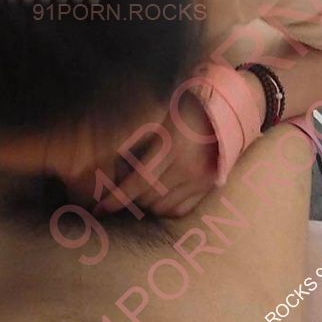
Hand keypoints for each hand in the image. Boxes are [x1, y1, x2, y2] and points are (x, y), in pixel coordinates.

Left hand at [95, 90, 219, 218]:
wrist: (221, 112)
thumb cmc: (184, 111)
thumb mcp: (159, 120)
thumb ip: (138, 141)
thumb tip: (112, 160)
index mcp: (174, 147)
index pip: (140, 181)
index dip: (118, 197)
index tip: (101, 208)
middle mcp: (189, 168)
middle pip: (149, 198)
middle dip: (129, 197)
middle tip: (119, 189)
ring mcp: (201, 180)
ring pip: (163, 208)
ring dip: (146, 203)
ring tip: (139, 189)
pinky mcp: (208, 187)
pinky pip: (181, 210)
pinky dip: (165, 208)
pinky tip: (157, 196)